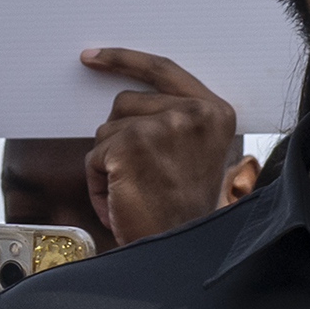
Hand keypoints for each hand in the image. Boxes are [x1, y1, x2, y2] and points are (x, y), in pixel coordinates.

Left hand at [74, 47, 250, 247]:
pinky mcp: (132, 144)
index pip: (163, 70)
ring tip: (132, 193)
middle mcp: (195, 113)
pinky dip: (96, 182)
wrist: (178, 251)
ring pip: (107, 129)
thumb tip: (123, 98)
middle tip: (136, 176)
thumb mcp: (192, 153)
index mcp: (215, 112)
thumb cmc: (180, 211)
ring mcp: (164, 126)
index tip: (94, 57)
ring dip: (108, 163)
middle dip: (118, 137)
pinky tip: (119, 201)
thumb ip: (173, 119)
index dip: (124, 59)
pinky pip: (94, 155)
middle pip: (126, 101)